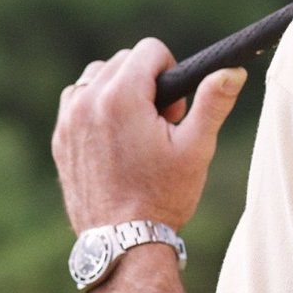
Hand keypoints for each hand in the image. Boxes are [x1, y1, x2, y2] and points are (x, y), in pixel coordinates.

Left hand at [52, 37, 247, 231]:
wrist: (122, 242)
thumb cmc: (162, 197)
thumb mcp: (196, 148)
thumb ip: (213, 102)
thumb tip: (232, 70)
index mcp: (121, 96)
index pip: (150, 50)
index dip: (171, 73)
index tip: (174, 111)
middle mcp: (88, 101)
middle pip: (124, 60)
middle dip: (147, 83)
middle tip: (160, 126)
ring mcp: (69, 120)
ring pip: (97, 76)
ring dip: (118, 90)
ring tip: (136, 131)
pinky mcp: (60, 138)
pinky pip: (77, 99)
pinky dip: (95, 106)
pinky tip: (114, 139)